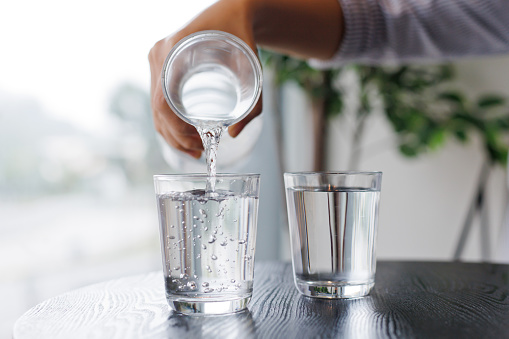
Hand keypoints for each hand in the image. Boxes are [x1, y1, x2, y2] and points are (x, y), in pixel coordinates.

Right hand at [149, 0, 341, 157]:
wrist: (235, 11)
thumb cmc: (243, 35)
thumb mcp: (254, 70)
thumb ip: (253, 105)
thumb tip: (234, 134)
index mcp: (173, 51)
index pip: (163, 103)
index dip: (177, 130)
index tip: (198, 142)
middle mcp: (159, 55)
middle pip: (157, 109)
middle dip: (176, 137)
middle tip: (199, 152)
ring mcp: (158, 60)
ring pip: (156, 108)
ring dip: (171, 133)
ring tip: (195, 148)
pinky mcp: (162, 65)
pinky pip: (159, 99)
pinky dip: (169, 121)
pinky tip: (185, 134)